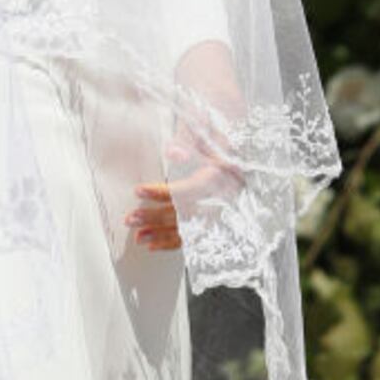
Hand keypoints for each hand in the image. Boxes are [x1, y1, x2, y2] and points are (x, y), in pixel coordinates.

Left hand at [124, 129, 246, 252]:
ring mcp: (222, 214)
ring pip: (188, 229)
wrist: (248, 158)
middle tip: (132, 218)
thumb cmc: (225, 144)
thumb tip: (172, 153)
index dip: (161, 192)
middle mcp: (222, 200)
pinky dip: (173, 243)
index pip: (187, 190)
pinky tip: (154, 245)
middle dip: (156, 217)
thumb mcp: (210, 135)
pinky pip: (195, 239)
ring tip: (139, 236)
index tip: (139, 191)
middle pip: (184, 213)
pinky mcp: (219, 223)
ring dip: (161, 234)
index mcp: (220, 178)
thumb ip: (189, 141)